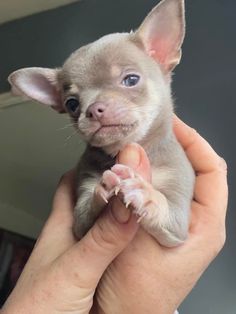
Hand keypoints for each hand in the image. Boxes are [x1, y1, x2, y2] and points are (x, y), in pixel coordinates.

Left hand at [1, 172, 138, 313]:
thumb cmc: (37, 310)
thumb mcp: (75, 268)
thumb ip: (102, 239)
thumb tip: (128, 204)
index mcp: (62, 224)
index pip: (72, 182)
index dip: (91, 164)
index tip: (114, 154)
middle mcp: (71, 235)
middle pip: (92, 199)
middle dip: (112, 186)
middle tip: (136, 176)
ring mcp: (81, 253)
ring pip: (103, 223)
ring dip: (120, 212)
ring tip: (143, 202)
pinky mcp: (91, 273)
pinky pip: (111, 247)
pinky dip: (124, 239)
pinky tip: (137, 240)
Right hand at [95, 117, 227, 313]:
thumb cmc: (137, 296)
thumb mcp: (139, 243)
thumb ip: (137, 198)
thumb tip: (133, 155)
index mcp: (205, 225)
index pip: (213, 170)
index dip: (195, 142)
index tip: (172, 125)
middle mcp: (194, 221)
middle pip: (192, 171)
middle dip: (171, 148)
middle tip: (147, 132)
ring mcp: (175, 222)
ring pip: (170, 180)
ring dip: (152, 162)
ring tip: (134, 146)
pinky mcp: (155, 224)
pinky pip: (153, 192)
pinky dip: (141, 177)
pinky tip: (124, 171)